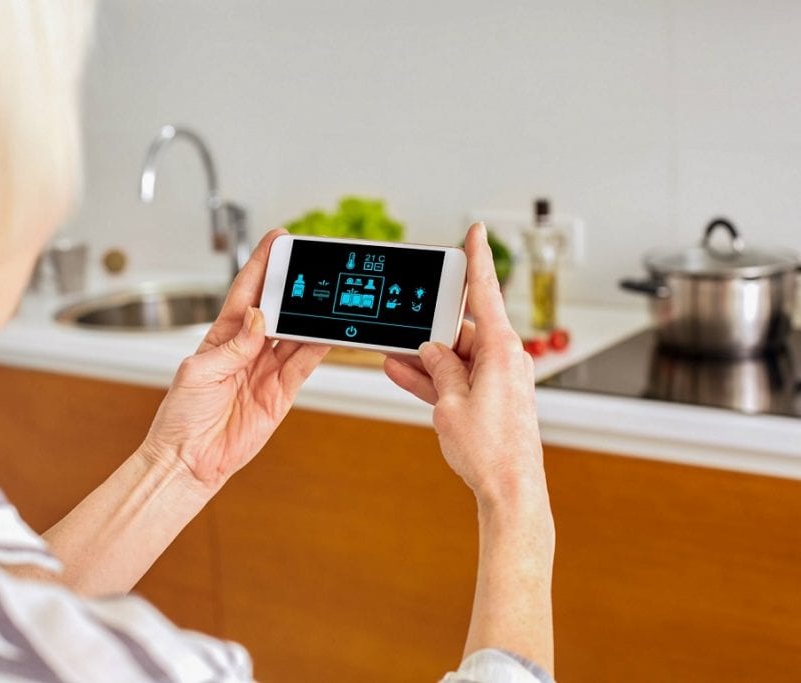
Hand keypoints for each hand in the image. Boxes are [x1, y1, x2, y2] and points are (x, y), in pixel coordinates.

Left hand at [140, 229, 329, 488]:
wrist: (189, 461)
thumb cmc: (181, 417)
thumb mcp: (198, 372)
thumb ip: (232, 346)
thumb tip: (259, 318)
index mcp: (221, 337)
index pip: (246, 293)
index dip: (261, 265)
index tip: (277, 240)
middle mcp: (247, 350)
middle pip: (277, 309)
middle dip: (293, 286)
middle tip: (310, 264)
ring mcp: (265, 370)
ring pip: (295, 334)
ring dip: (309, 315)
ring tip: (326, 294)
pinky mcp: (280, 393)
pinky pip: (303, 365)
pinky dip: (318, 347)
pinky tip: (328, 332)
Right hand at [384, 223, 544, 502]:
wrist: (510, 490)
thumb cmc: (491, 451)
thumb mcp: (450, 403)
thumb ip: (438, 369)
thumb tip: (432, 351)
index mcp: (502, 349)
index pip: (487, 292)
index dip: (479, 258)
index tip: (477, 231)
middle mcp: (504, 359)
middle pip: (462, 329)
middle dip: (430, 330)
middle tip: (403, 328)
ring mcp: (498, 380)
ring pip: (455, 356)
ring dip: (426, 357)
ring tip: (392, 352)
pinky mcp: (491, 399)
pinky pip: (457, 378)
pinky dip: (434, 376)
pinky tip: (403, 371)